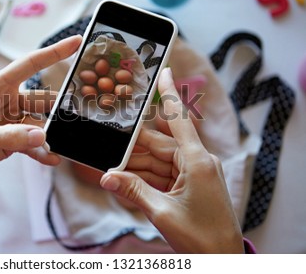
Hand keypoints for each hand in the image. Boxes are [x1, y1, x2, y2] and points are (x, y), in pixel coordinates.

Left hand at [0, 35, 81, 175]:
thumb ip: (8, 137)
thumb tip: (41, 136)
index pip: (29, 65)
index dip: (53, 53)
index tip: (76, 43)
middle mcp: (6, 100)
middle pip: (41, 98)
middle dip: (59, 106)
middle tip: (78, 113)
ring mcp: (11, 121)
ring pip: (40, 123)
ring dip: (51, 134)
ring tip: (66, 143)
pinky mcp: (12, 139)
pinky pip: (33, 143)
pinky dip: (42, 151)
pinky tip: (52, 159)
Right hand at [100, 67, 243, 252]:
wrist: (221, 259)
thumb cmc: (201, 237)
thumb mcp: (161, 212)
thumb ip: (132, 191)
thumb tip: (105, 178)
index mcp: (197, 161)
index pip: (179, 120)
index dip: (170, 94)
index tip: (164, 72)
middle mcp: (197, 161)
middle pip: (158, 144)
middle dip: (131, 147)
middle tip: (106, 144)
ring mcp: (193, 173)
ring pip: (157, 160)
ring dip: (135, 165)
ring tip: (111, 168)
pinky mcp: (189, 183)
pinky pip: (162, 173)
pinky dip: (144, 177)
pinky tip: (126, 179)